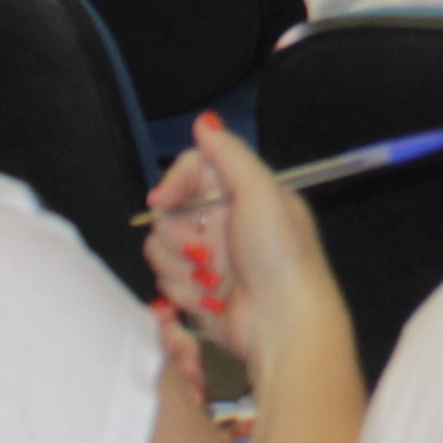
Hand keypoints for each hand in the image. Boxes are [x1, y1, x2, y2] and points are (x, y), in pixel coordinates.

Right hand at [139, 114, 342, 374]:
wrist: (282, 321)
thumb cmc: (280, 253)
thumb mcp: (262, 192)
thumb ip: (229, 154)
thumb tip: (204, 120)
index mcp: (242, 193)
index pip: (191, 171)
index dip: (172, 183)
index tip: (162, 201)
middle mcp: (222, 222)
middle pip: (168, 213)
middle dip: (179, 235)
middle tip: (205, 251)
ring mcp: (208, 258)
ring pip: (160, 250)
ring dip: (183, 266)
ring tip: (214, 278)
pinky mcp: (197, 292)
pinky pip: (167, 283)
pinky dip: (186, 292)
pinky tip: (211, 300)